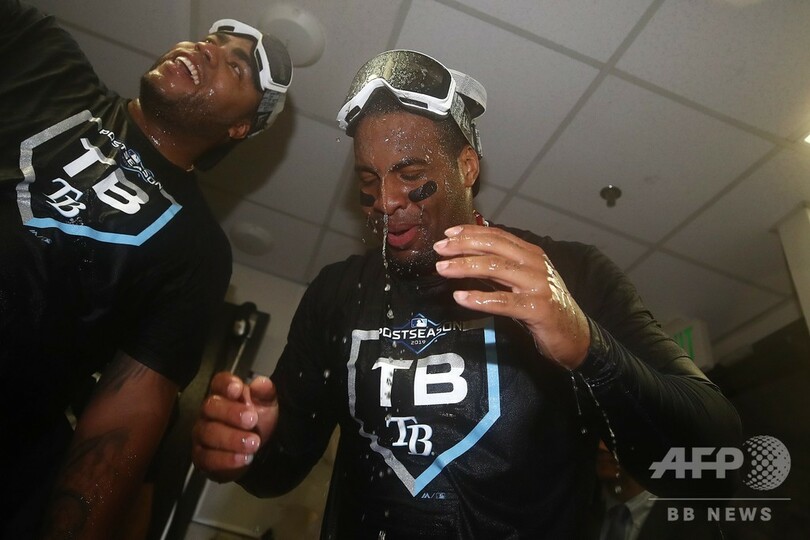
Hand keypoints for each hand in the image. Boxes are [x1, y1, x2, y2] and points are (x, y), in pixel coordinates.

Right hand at [192, 371, 278, 481]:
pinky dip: (226, 459)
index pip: (219, 382)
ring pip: (209, 433)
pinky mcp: (201, 456)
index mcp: (225, 394)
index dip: (226, 384)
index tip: (238, 389)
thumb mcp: (267, 405)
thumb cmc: (258, 422)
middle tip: (252, 420)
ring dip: (232, 439)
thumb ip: (265, 392)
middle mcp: (209, 412)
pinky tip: (242, 458)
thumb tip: (260, 383)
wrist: (259, 450)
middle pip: (211, 407)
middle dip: (231, 413)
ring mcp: (202, 433)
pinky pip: (207, 458)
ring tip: (253, 443)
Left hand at [433, 224, 589, 368]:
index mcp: (532, 254)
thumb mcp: (524, 280)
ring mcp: (538, 286)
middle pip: (494, 248)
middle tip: (439, 248)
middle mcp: (536, 265)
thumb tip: (469, 256)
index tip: (449, 233)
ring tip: (443, 268)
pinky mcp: (538, 309)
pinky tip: (460, 297)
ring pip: (496, 269)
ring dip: (466, 266)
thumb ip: (502, 267)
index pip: (498, 236)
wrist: (576, 335)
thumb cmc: (546, 306)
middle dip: (463, 245)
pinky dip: (480, 298)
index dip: (472, 233)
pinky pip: (503, 302)